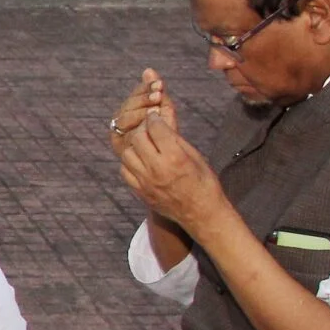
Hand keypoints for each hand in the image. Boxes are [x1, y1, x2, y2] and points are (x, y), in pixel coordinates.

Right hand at [107, 68, 177, 155]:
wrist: (169, 162)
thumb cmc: (167, 136)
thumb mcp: (165, 111)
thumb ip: (156, 91)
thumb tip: (148, 70)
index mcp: (132, 109)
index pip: (135, 94)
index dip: (146, 88)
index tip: (160, 85)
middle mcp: (122, 120)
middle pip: (127, 104)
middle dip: (144, 99)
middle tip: (159, 96)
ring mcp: (118, 132)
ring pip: (123, 115)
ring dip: (139, 110)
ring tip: (156, 108)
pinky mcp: (117, 143)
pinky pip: (122, 129)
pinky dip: (135, 123)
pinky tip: (149, 121)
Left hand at [117, 106, 228, 236]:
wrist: (201, 213)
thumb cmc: (204, 183)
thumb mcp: (196, 157)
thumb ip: (176, 141)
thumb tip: (160, 125)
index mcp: (174, 158)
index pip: (156, 129)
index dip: (154, 119)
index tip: (154, 116)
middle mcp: (156, 169)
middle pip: (138, 139)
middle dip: (143, 129)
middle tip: (148, 128)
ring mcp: (145, 182)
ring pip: (127, 154)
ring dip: (134, 146)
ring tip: (144, 145)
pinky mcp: (140, 192)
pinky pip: (125, 171)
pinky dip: (130, 162)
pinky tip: (140, 161)